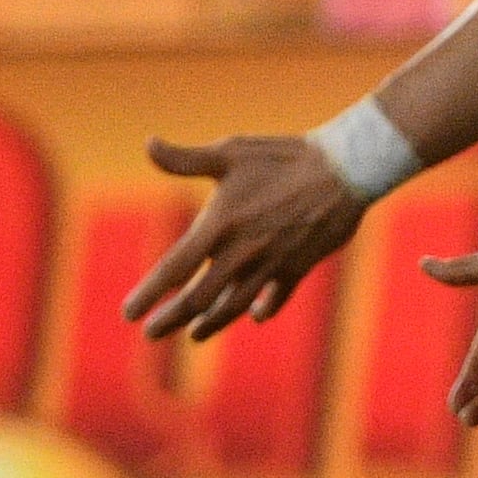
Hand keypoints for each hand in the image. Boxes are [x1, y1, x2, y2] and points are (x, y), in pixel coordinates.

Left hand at [124, 136, 371, 341]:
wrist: (348, 168)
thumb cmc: (284, 157)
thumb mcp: (232, 151)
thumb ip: (186, 158)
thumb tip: (149, 143)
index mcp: (220, 225)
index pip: (174, 269)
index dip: (148, 294)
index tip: (128, 313)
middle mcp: (243, 252)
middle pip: (198, 299)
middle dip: (171, 319)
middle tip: (150, 332)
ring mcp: (273, 263)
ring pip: (234, 305)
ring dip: (210, 323)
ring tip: (194, 334)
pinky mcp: (300, 265)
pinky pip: (277, 295)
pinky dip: (263, 308)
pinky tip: (254, 315)